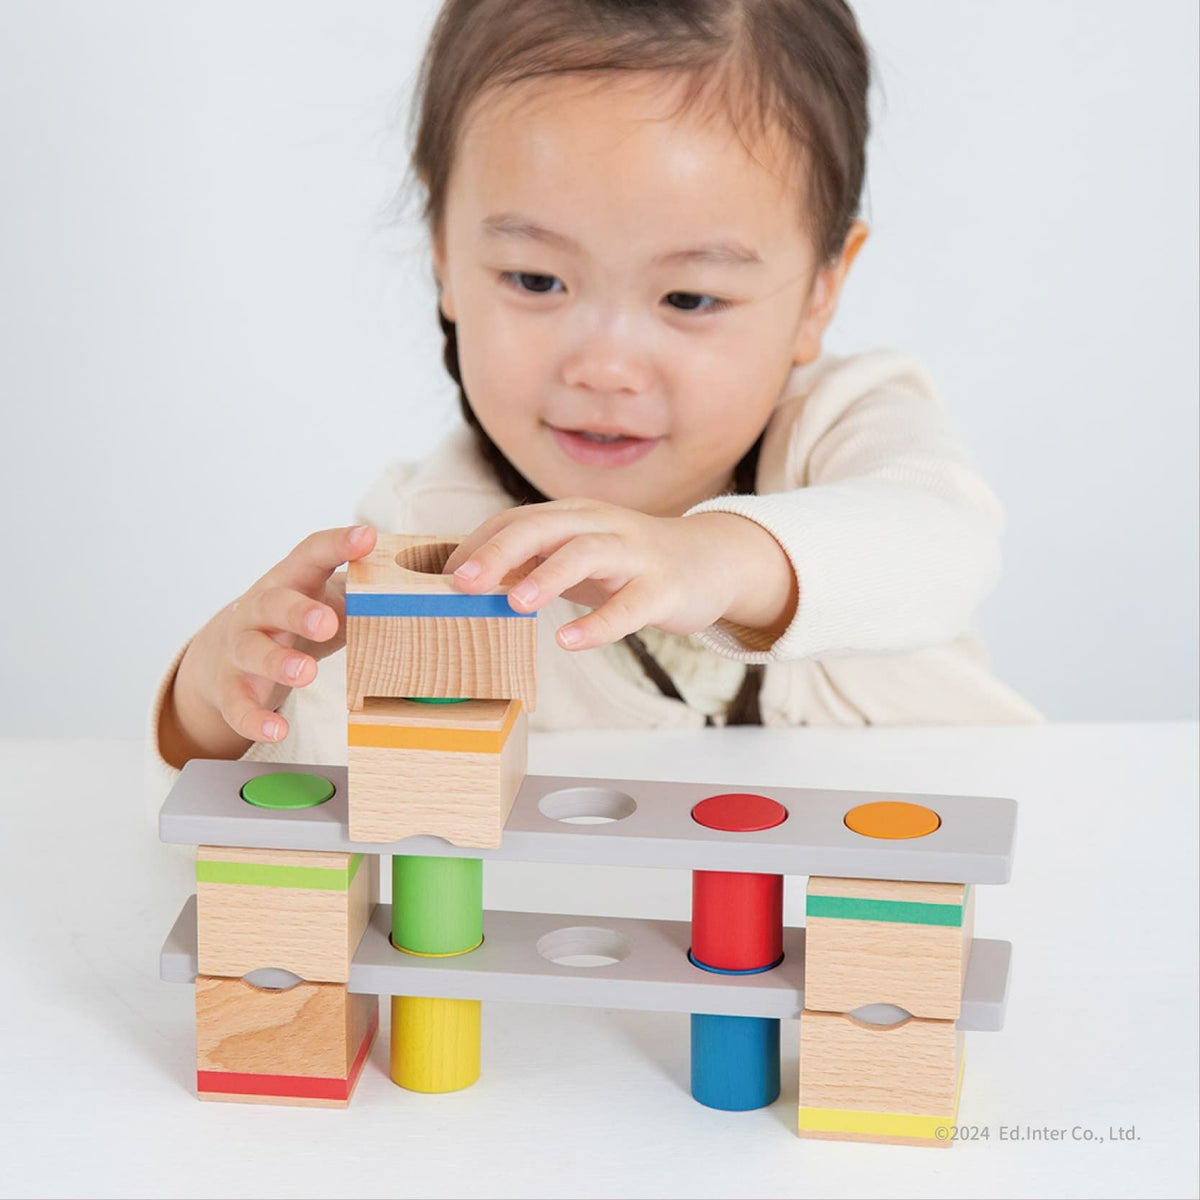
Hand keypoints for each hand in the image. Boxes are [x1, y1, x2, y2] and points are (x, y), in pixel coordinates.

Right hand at [163, 525, 376, 760]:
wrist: (231, 652)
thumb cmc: (297, 619)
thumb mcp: (331, 601)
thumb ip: (367, 595)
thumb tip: (431, 593)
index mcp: (292, 580)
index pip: (312, 554)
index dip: (338, 545)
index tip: (368, 537)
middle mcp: (260, 608)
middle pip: (274, 603)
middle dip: (299, 612)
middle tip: (327, 623)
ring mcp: (242, 647)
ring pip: (252, 650)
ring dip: (279, 663)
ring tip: (307, 675)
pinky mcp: (231, 687)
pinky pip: (238, 703)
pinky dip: (255, 718)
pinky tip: (276, 730)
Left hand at [443, 500, 796, 650]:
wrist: (711, 561)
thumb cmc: (631, 563)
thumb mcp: (578, 556)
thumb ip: (531, 564)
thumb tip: (467, 585)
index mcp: (574, 516)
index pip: (518, 520)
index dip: (479, 544)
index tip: (443, 575)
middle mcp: (601, 526)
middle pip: (544, 527)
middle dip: (499, 552)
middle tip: (461, 583)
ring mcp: (635, 555)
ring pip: (587, 553)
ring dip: (548, 577)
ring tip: (514, 603)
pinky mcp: (663, 588)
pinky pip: (629, 606)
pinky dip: (598, 624)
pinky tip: (569, 641)